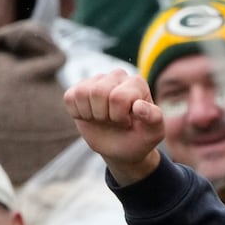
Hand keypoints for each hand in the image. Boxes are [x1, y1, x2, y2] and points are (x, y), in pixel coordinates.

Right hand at [64, 70, 163, 184]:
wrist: (121, 148)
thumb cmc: (140, 138)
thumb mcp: (153, 133)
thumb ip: (154, 119)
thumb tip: (138, 105)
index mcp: (137, 83)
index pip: (118, 97)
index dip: (119, 116)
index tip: (128, 122)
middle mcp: (117, 76)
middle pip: (98, 92)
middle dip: (105, 115)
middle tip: (115, 121)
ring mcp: (97, 80)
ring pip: (82, 93)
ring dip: (92, 114)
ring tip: (104, 119)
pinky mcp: (79, 88)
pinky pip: (70, 98)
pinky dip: (79, 113)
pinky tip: (91, 116)